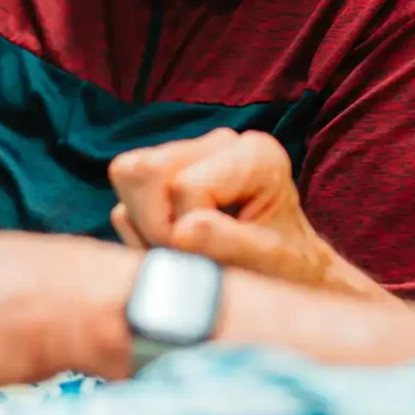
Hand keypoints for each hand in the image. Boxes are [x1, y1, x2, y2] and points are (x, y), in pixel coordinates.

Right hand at [107, 129, 383, 299]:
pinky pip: (125, 194)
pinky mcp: (166, 171)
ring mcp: (190, 152)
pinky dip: (140, 229)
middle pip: (145, 168)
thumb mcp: (269, 261)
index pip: (185, 185)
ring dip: (144, 226)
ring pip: (126, 174)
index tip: (209, 260)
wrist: (289, 272)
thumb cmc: (285, 267)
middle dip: (155, 224)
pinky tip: (176, 243)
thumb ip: (227, 244)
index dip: (183, 232)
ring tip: (183, 251)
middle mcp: (221, 143)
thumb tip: (180, 233)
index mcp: (255, 155)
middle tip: (187, 256)